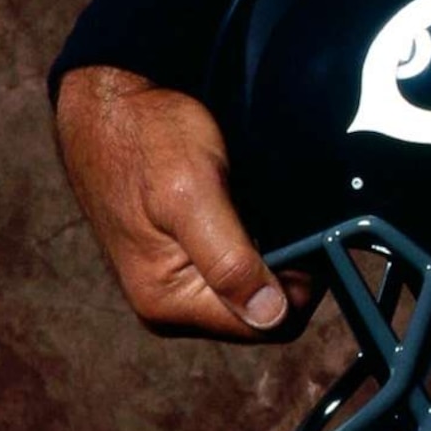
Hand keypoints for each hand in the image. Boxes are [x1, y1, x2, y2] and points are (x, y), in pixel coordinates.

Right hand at [52, 64, 310, 339]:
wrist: (112, 107)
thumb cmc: (147, 140)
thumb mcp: (195, 194)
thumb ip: (229, 261)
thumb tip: (268, 315)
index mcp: (169, 302)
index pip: (266, 324)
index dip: (303, 286)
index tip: (318, 238)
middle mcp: (170, 304)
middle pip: (261, 309)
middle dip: (289, 269)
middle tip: (297, 215)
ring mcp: (174, 281)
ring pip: (251, 285)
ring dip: (273, 253)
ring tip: (273, 207)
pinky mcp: (178, 257)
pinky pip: (233, 264)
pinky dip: (255, 240)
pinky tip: (255, 208)